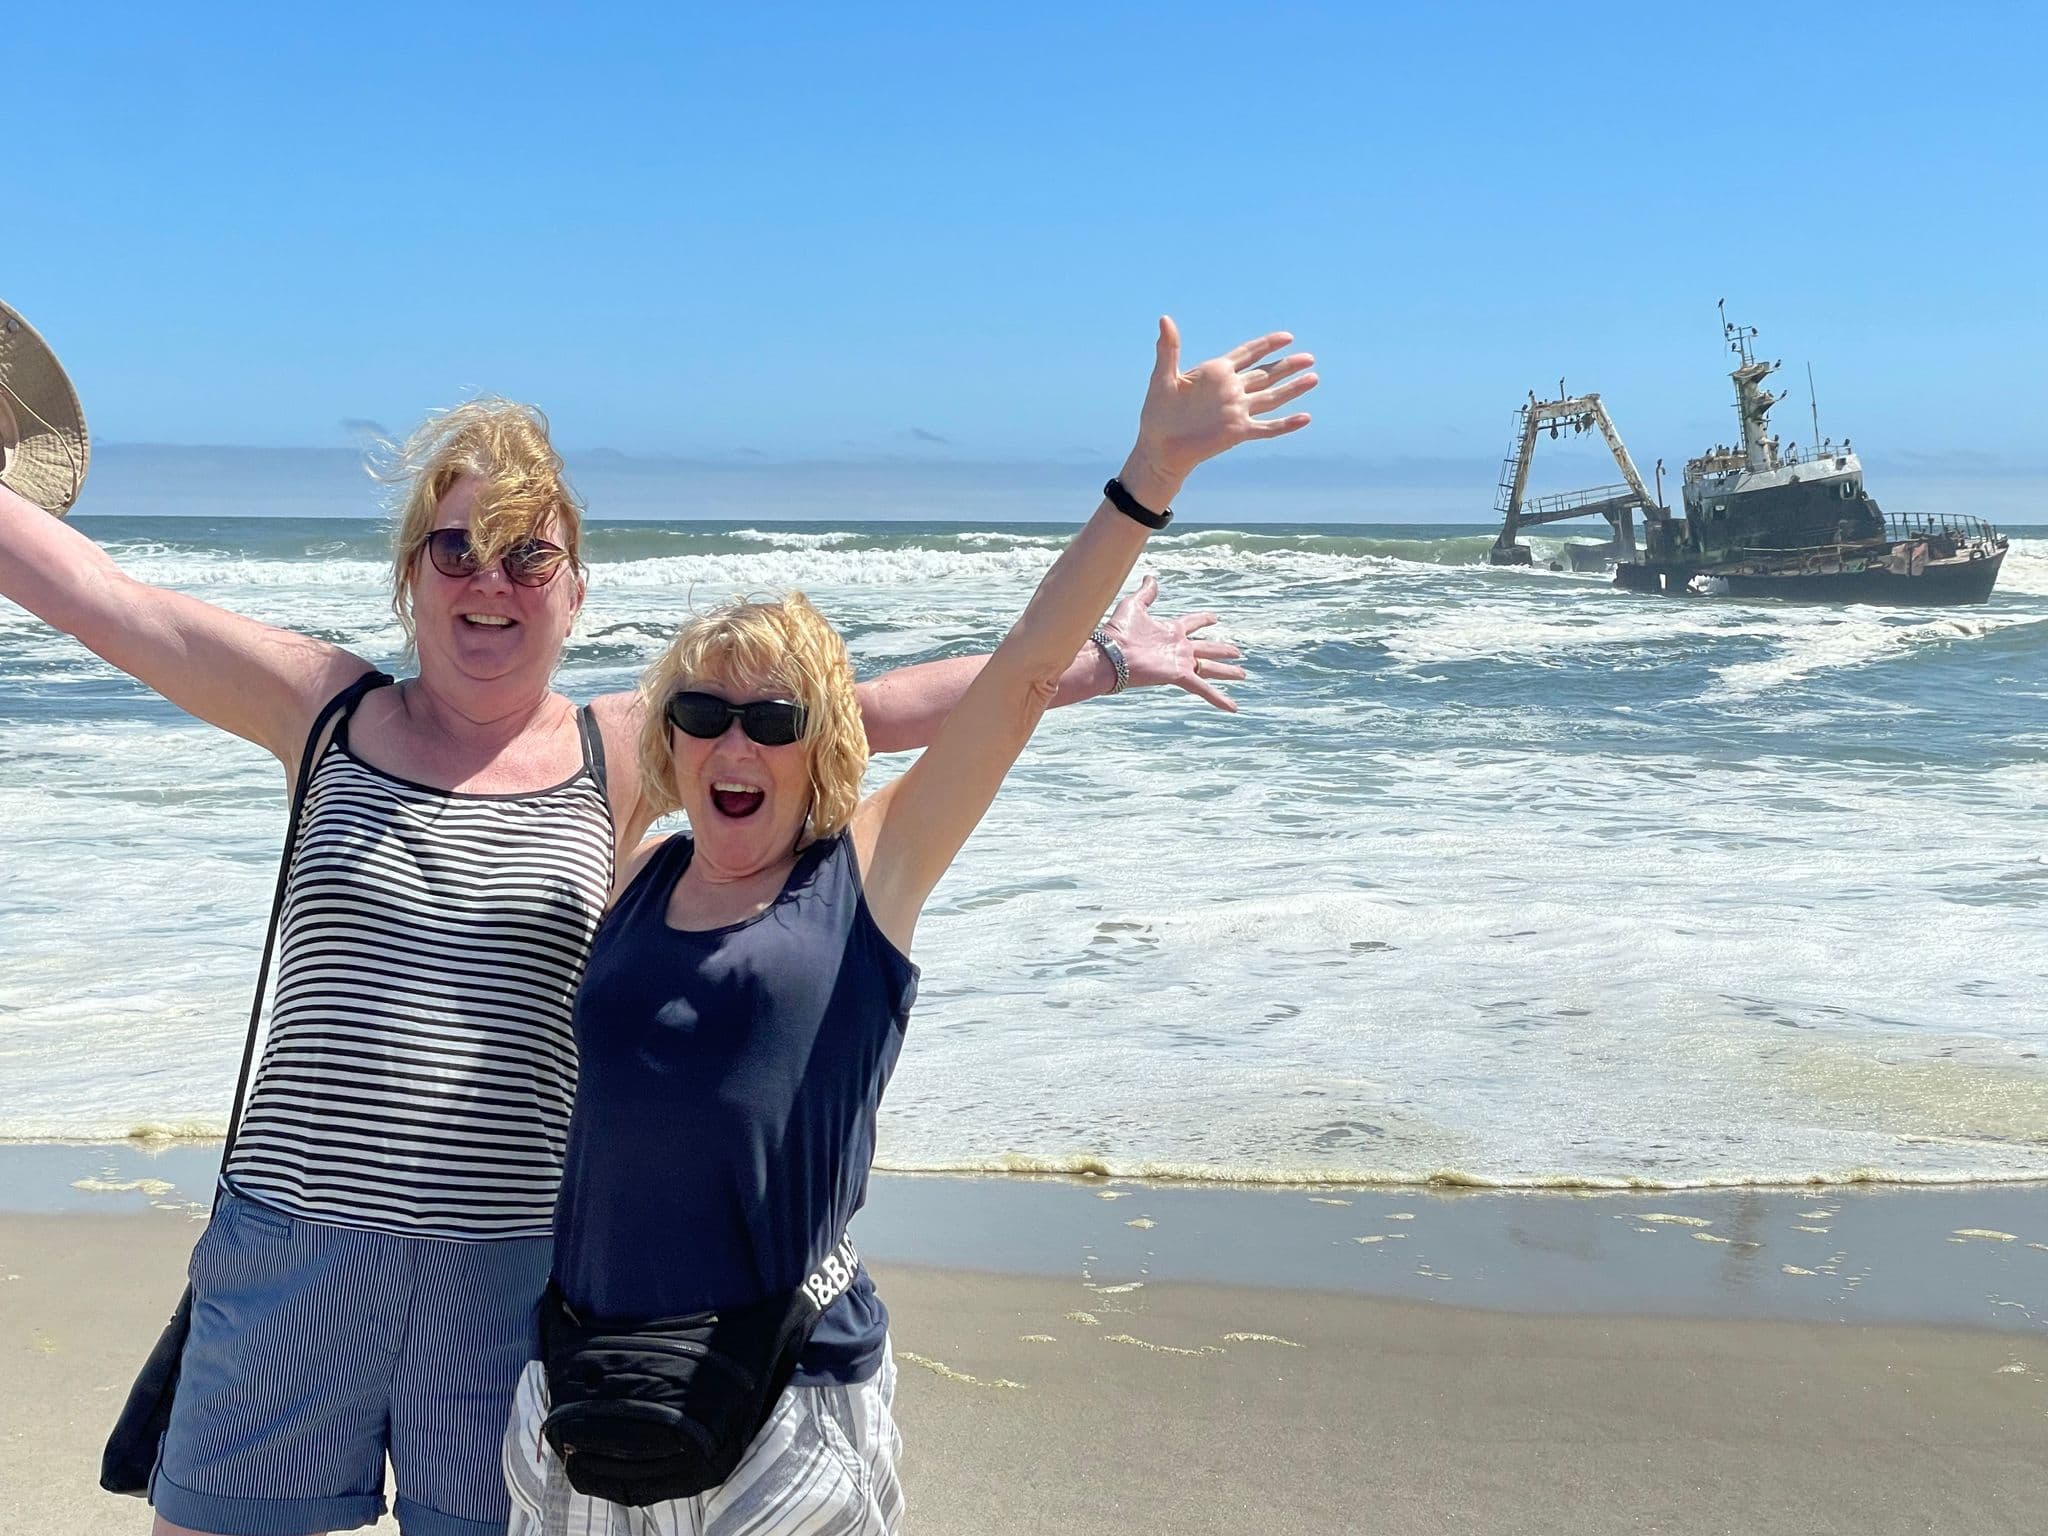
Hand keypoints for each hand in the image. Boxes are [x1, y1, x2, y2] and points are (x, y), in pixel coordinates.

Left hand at [1100, 575, 1245, 712]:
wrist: (1109, 655)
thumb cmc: (1118, 631)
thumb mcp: (1134, 605)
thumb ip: (1146, 593)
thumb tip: (1151, 577)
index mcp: (1170, 630)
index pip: (1192, 623)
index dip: (1204, 619)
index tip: (1215, 618)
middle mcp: (1178, 647)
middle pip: (1207, 648)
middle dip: (1222, 650)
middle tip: (1238, 653)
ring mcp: (1180, 662)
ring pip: (1210, 668)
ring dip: (1227, 672)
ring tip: (1243, 674)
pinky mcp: (1180, 675)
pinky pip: (1204, 689)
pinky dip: (1219, 698)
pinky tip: (1233, 707)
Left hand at [1121, 318, 1315, 507]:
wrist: (1159, 446)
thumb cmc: (1158, 413)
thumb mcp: (1163, 377)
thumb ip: (1169, 348)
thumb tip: (1164, 318)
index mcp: (1216, 373)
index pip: (1247, 354)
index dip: (1267, 345)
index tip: (1287, 337)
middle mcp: (1232, 390)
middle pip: (1265, 374)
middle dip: (1287, 366)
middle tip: (1309, 357)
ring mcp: (1237, 411)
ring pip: (1271, 397)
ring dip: (1292, 389)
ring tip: (1313, 378)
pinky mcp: (1238, 432)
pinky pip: (1267, 427)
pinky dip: (1285, 424)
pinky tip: (1305, 418)